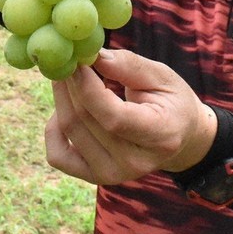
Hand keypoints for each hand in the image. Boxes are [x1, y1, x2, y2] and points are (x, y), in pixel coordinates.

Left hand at [45, 49, 217, 184]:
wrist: (179, 136)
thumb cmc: (171, 100)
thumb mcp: (161, 76)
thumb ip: (128, 65)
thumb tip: (93, 55)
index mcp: (160, 136)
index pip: (114, 117)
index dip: (89, 88)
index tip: (78, 60)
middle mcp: (135, 163)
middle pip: (86, 121)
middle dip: (71, 84)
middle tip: (68, 58)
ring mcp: (112, 174)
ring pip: (69, 131)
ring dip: (62, 97)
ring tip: (68, 76)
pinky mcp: (94, 177)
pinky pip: (58, 155)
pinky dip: (53, 128)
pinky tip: (65, 107)